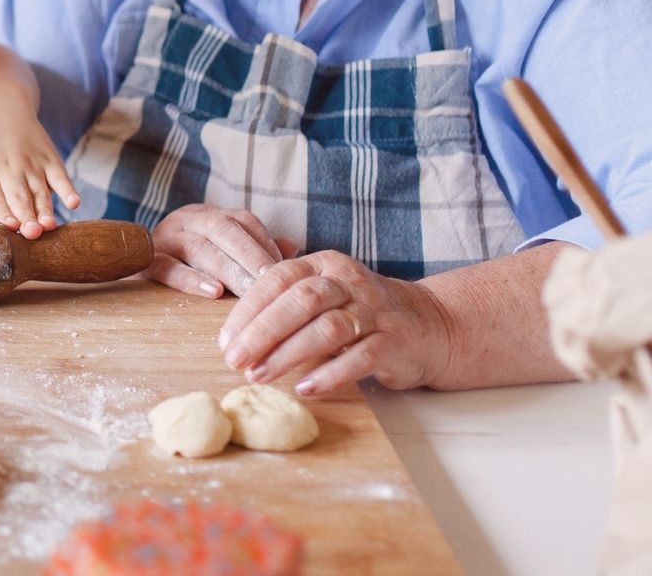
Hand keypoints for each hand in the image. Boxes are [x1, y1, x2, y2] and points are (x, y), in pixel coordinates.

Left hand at [0, 111, 78, 239]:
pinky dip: (67, 188)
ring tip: (50, 227)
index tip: (8, 228)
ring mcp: (31, 163)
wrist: (0, 107)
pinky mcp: (49, 157)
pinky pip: (60, 175)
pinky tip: (74, 203)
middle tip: (32, 234)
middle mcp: (7, 169)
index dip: (1, 213)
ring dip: (46, 208)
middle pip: (18, 197)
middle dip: (25, 216)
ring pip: (40, 191)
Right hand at [143, 204, 297, 297]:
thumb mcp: (221, 249)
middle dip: (251, 255)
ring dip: (229, 270)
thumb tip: (293, 247)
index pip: (242, 221)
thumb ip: (255, 248)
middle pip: (223, 230)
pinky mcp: (145, 261)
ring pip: (199, 247)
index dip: (265, 242)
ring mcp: (164, 238)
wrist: (129, 260)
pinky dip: (192, 280)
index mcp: (208, 215)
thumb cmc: (187, 261)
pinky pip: (168, 268)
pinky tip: (214, 292)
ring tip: (249, 291)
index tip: (287, 269)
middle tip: (272, 281)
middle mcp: (187, 219)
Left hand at [216, 250, 451, 395]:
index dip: (248, 310)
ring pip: (327, 328)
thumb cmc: (357, 312)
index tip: (225, 339)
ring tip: (259, 375)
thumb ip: (283, 304)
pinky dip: (331, 374)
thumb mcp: (321, 296)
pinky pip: (361, 356)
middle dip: (262, 332)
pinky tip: (306, 388)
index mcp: (323, 265)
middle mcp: (349, 281)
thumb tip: (233, 333)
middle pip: (300, 301)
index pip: (278, 279)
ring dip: (288, 354)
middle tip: (234, 359)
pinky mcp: (395, 340)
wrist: (426, 324)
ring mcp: (375, 310)